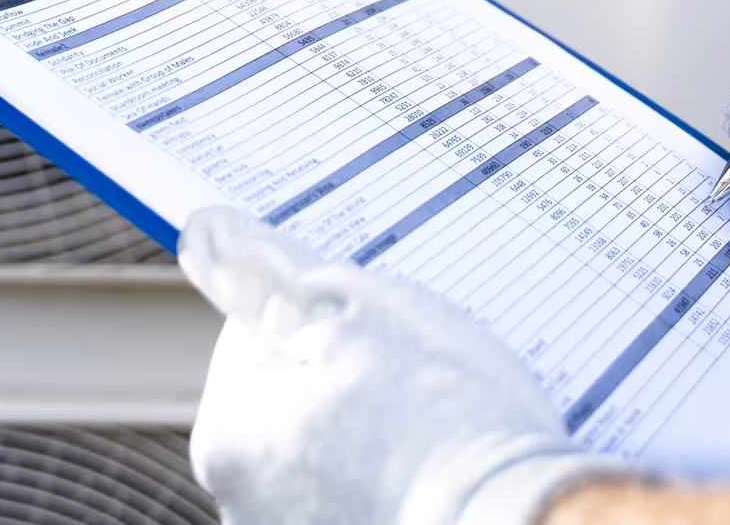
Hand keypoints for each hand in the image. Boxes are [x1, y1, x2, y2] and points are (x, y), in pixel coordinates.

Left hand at [179, 207, 627, 524]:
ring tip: (436, 426)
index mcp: (228, 437)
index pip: (257, 332)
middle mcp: (243, 505)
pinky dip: (395, 474)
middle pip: (293, 395)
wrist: (519, 518)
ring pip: (333, 446)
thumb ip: (282, 273)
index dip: (325, 311)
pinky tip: (439, 466)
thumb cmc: (447, 419)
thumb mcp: (367, 312)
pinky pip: (362, 489)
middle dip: (348, 373)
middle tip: (416, 376)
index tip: (378, 326)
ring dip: (374, 428)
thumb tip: (211, 234)